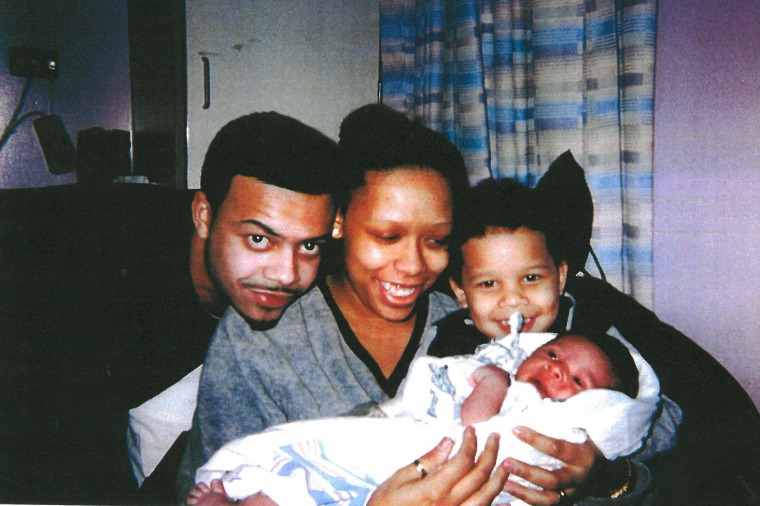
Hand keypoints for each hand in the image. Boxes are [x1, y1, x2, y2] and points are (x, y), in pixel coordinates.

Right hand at [368, 426, 509, 505]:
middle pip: (480, 476)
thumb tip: (447, 442)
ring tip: (504, 462)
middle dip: (490, 453)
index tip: (471, 431)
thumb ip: (426, 462)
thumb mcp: (399, 480)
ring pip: (487, 497)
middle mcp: (450, 505)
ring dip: (499, 478)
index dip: (471, 442)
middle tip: (495, 437)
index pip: (463, 461)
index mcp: (434, 490)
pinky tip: (506, 500)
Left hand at [502, 426, 601, 504]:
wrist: (607, 472)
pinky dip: (527, 501)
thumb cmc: (588, 443)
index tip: (515, 429)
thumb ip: (564, 419)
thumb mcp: (583, 430)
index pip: (558, 448)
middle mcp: (578, 478)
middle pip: (551, 479)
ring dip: (524, 492)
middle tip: (505, 461)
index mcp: (583, 456)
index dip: (536, 439)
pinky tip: (509, 494)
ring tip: (503, 482)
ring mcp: (572, 493)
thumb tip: (540, 404)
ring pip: (548, 499)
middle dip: (527, 471)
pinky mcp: (565, 503)